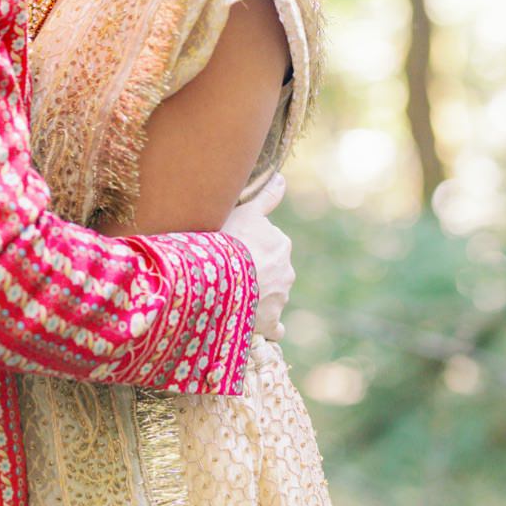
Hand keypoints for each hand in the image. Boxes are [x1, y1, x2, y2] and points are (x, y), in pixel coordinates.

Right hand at [223, 173, 292, 341]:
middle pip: (270, 270)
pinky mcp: (270, 322)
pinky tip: (254, 328)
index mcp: (280, 244)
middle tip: (227, 274)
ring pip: (271, 296)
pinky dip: (267, 328)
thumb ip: (266, 197)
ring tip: (230, 299)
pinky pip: (273, 327)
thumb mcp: (244, 212)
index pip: (268, 244)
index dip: (248, 246)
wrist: (220, 279)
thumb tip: (282, 177)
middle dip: (255, 273)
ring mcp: (280, 298)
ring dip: (256, 297)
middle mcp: (286, 270)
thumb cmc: (227, 241)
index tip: (232, 250)